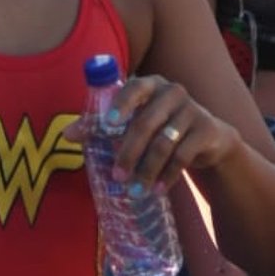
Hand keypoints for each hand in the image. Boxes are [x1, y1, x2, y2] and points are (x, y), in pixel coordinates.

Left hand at [98, 73, 237, 191]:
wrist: (208, 138)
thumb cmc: (160, 126)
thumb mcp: (134, 122)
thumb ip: (101, 126)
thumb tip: (66, 135)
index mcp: (150, 84)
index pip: (134, 88)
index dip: (121, 105)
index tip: (108, 125)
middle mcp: (172, 92)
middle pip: (146, 123)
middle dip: (129, 153)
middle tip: (117, 176)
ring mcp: (192, 109)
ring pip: (164, 143)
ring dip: (147, 170)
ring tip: (136, 191)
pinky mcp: (206, 129)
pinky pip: (183, 155)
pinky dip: (168, 175)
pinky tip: (158, 189)